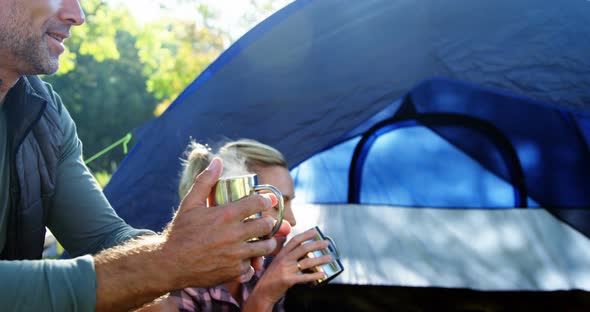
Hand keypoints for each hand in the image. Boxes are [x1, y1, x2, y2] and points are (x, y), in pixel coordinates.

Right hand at [161, 157, 278, 287]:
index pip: (257, 203)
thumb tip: (218, 161)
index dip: (265, 200)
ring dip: (266, 242)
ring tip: (260, 240)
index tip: (266, 201)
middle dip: (268, 222)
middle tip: (264, 222)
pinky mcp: (233, 272)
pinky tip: (245, 258)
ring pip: (265, 247)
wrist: (168, 263)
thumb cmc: (180, 232)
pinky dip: (251, 263)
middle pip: (266, 225)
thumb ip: (205, 181)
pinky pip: (252, 266)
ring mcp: (235, 255)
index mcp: (225, 215)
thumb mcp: (190, 203)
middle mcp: (233, 235)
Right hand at [243, 228, 332, 310]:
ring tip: (329, 258)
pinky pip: (304, 277)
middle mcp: (283, 259)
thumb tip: (304, 253)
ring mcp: (285, 270)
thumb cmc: (271, 278)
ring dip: (320, 259)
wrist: (262, 293)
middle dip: (316, 244)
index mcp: (281, 254)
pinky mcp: (288, 280)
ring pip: (306, 262)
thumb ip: (287, 257)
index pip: (294, 240)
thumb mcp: (277, 263)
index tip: (315, 231)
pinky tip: (323, 274)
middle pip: (303, 248)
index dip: (305, 235)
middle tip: (326, 243)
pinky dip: (315, 276)